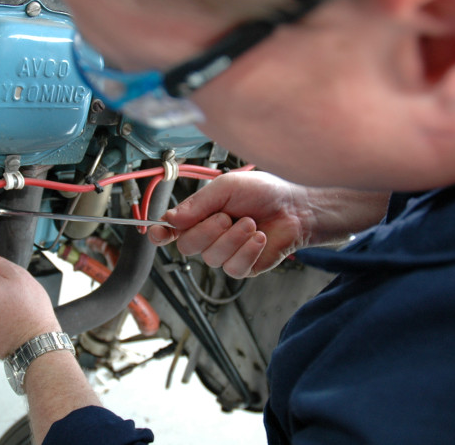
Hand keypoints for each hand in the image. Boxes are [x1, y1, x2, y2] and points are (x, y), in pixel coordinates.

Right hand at [149, 172, 310, 277]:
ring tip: (250, 222)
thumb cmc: (264, 192)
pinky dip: (246, 251)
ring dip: (232, 238)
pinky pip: (233, 268)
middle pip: (187, 246)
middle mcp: (209, 236)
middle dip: (207, 231)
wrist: (296, 206)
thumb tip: (171, 219)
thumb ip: (197, 204)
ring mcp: (226, 254)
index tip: (158, 232)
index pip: (170, 231)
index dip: (159, 233)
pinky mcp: (244, 267)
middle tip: (226, 216)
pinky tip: (258, 237)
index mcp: (199, 216)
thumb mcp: (226, 187)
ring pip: (211, 258)